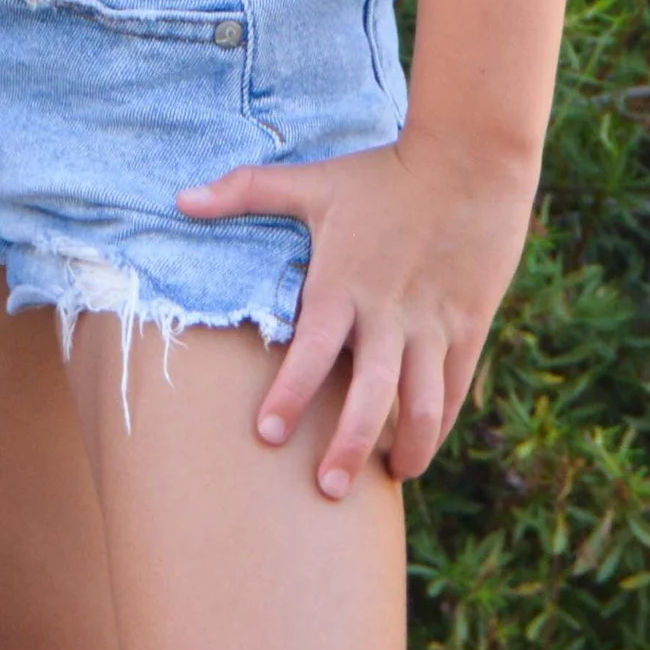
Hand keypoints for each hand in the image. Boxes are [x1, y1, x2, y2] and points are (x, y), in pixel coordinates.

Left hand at [177, 121, 536, 500]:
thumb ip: (245, 192)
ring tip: (389, 478)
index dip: (288, 396)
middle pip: (370, 396)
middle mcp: (387, 314)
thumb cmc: (382, 173)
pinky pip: (454, 388)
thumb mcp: (311, 181)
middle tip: (327, 489)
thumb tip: (180, 199)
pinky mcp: (467, 327)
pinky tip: (421, 447)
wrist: (469, 160)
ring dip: (406, 447)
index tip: (266, 435)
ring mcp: (432, 324)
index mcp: (342, 285)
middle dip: (348, 447)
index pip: (311, 354)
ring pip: (422, 405)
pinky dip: (439, 423)